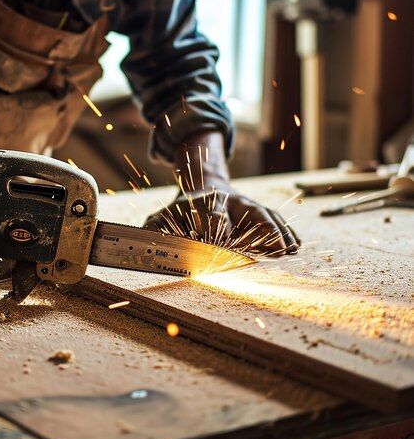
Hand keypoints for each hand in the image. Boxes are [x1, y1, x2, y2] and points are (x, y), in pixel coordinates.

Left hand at [151, 130, 299, 256]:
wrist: (203, 188)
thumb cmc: (183, 209)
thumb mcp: (166, 214)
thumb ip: (154, 225)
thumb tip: (144, 236)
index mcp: (208, 201)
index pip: (215, 215)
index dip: (219, 227)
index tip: (222, 240)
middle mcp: (232, 201)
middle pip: (249, 214)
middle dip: (261, 231)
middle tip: (273, 248)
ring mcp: (248, 205)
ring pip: (267, 217)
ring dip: (279, 234)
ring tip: (290, 250)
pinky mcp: (259, 211)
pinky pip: (276, 220)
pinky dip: (287, 232)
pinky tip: (296, 246)